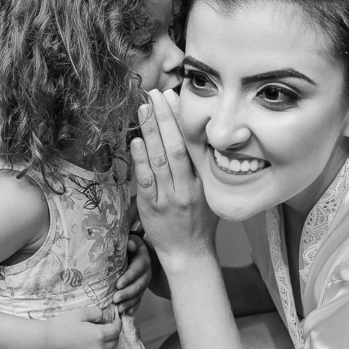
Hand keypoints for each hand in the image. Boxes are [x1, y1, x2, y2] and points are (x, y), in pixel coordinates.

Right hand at [42, 305, 121, 348]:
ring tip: (96, 344)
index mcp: (99, 335)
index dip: (118, 324)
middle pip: (114, 343)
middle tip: (106, 331)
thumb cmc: (61, 325)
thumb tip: (104, 318)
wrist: (45, 342)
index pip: (116, 330)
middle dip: (112, 336)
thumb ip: (96, 312)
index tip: (116, 322)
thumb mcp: (80, 313)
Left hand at [114, 233, 151, 314]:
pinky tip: (127, 313)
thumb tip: (130, 244)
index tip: (118, 284)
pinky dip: (133, 307)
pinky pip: (139, 300)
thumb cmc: (131, 246)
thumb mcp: (133, 240)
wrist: (141, 253)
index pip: (137, 269)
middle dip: (127, 293)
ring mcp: (144, 282)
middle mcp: (146, 272)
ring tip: (118, 309)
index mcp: (143, 259)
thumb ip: (131, 242)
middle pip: (139, 285)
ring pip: (139, 294)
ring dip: (129, 302)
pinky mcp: (141, 289)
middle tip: (115, 299)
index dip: (129, 277)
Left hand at [131, 89, 218, 270]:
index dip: (182, 120)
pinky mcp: (151, 207)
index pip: (193, 145)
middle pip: (176, 147)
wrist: (188, 253)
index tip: (173, 98)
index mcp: (204, 182)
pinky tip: (137, 142)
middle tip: (154, 95)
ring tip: (143, 109)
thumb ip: (204, 167)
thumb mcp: (211, 192)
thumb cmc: (200, 221)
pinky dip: (141, 160)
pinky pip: (146, 181)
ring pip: (159, 160)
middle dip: (164, 119)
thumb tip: (198, 134)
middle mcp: (188, 188)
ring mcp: (169, 198)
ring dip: (150, 133)